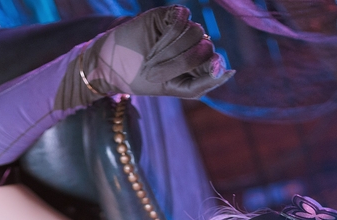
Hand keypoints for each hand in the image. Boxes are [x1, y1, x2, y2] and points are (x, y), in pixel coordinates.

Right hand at [72, 6, 232, 104]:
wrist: (107, 63)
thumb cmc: (137, 78)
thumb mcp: (169, 88)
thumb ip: (201, 83)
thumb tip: (228, 70)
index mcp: (195, 68)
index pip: (216, 64)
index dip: (211, 66)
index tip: (199, 70)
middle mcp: (192, 46)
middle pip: (207, 47)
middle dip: (183, 59)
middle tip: (158, 67)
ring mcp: (182, 29)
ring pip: (196, 31)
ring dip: (172, 46)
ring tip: (152, 55)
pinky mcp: (169, 15)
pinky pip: (182, 16)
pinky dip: (170, 30)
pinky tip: (156, 39)